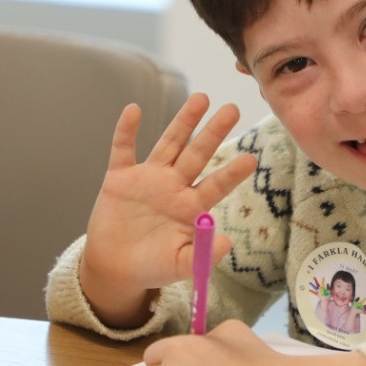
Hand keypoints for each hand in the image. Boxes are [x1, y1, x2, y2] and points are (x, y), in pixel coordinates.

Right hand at [78, 93, 256, 327]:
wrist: (115, 268)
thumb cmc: (152, 266)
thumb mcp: (180, 265)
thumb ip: (202, 255)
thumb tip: (226, 243)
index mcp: (191, 207)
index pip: (216, 185)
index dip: (231, 173)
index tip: (251, 159)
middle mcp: (173, 186)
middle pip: (197, 154)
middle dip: (213, 132)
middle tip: (233, 109)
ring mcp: (147, 179)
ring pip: (168, 144)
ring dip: (183, 122)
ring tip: (201, 98)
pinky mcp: (119, 178)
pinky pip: (123, 149)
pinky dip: (126, 130)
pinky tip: (133, 110)